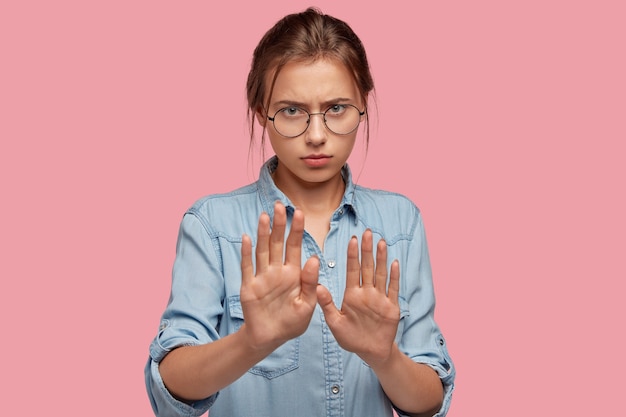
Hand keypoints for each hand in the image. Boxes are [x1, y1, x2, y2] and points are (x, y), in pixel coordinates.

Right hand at [240, 202, 318, 351]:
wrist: (270, 339)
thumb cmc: (291, 323)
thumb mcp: (307, 305)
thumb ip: (311, 283)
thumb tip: (314, 258)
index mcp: (294, 274)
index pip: (296, 247)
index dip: (297, 230)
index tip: (300, 212)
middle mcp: (278, 271)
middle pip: (278, 243)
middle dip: (280, 224)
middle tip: (280, 205)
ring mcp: (262, 277)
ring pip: (263, 250)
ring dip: (263, 233)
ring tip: (265, 216)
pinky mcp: (249, 286)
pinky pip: (247, 266)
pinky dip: (246, 252)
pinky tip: (247, 237)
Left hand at [317, 229, 399, 365]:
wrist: (371, 352)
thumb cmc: (351, 338)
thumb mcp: (335, 323)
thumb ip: (327, 305)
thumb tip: (317, 287)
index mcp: (352, 295)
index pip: (352, 270)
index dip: (353, 255)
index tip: (352, 239)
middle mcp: (366, 293)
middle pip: (367, 267)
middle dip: (367, 250)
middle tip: (367, 232)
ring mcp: (380, 298)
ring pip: (381, 274)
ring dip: (381, 258)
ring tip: (381, 242)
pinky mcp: (392, 307)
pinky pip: (393, 289)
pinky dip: (394, 277)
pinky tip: (395, 263)